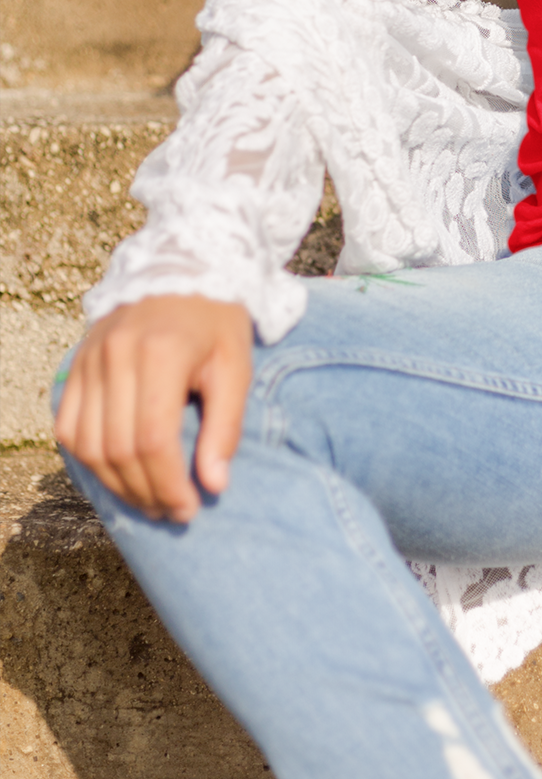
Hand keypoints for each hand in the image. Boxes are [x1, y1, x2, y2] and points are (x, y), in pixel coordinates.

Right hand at [54, 295, 252, 522]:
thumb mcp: (236, 365)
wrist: (182, 266)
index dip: (168, 484)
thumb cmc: (215, 319)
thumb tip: (214, 486)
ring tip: (148, 499)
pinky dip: (88, 458)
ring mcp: (90, 358)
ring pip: (88, 445)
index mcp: (161, 352)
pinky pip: (69, 427)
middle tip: (171, 511)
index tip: (189, 509)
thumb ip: (226, 426)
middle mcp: (116, 355)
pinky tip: (118, 472)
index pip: (153, 439)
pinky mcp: (76, 364)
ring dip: (116, 484)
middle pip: (118, 448)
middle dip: (144, 492)